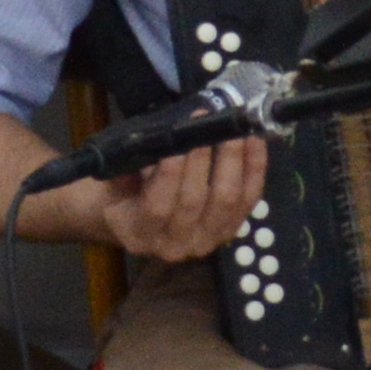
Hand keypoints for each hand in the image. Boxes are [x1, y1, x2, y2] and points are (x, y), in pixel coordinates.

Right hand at [77, 131, 267, 265]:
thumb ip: (134, 164)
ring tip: (235, 129)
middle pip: (195, 201)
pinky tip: (254, 140)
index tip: (180, 137)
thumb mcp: (116, 178)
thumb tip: (163, 139)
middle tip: (210, 124)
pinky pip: (248, 198)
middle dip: (204, 158)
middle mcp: (174, 245)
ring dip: (233, 160)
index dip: (171, 172)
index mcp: (138, 233)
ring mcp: (206, 241)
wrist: (137, 218)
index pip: (157, 206)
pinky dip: (254, 167)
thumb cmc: (124, 192)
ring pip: (226, 201)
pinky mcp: (230, 230)